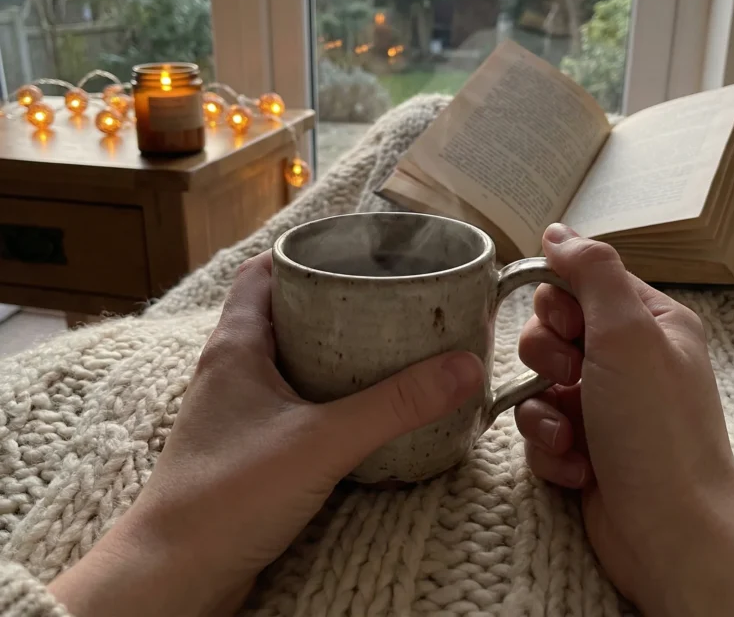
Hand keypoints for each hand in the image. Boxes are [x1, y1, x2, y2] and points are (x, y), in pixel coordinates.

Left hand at [49, 251, 483, 616]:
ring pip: (287, 357)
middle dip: (329, 299)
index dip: (301, 255)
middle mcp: (232, 369)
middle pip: (281, 311)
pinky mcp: (249, 444)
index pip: (262, 273)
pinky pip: (291, 399)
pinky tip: (359, 405)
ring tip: (383, 344)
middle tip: (382, 298)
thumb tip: (464, 368)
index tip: (350, 252)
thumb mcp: (322, 441)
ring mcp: (238, 408)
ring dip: (329, 347)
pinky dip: (324, 391)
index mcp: (236, 346)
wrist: (176, 575)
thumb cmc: (228, 496)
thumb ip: (394, 405)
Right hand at [516, 224, 733, 616]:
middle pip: (548, 330)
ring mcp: (602, 404)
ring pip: (535, 381)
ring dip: (542, 409)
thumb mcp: (627, 332)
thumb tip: (557, 230)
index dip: (557, 301)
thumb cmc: (657, 429)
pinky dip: (549, 446)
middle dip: (545, 357)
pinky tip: (576, 466)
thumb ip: (591, 271)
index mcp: (646, 323)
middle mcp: (624, 360)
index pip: (579, 282)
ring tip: (570, 434)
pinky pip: (538, 426)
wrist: (669, 534)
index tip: (568, 326)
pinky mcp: (582, 444)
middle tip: (570, 378)